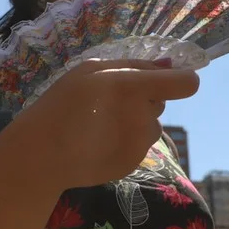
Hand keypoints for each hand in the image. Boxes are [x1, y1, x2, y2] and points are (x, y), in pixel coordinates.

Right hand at [11, 58, 198, 188]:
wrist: (42, 153)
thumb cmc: (62, 103)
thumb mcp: (90, 70)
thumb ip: (135, 65)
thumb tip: (170, 65)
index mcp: (132, 87)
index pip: (185, 84)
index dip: (182, 80)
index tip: (169, 81)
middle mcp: (143, 116)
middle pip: (161, 102)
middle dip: (144, 99)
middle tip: (109, 103)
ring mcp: (140, 143)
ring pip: (152, 125)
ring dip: (136, 122)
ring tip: (102, 125)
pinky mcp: (135, 163)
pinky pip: (141, 145)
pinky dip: (126, 141)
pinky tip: (100, 142)